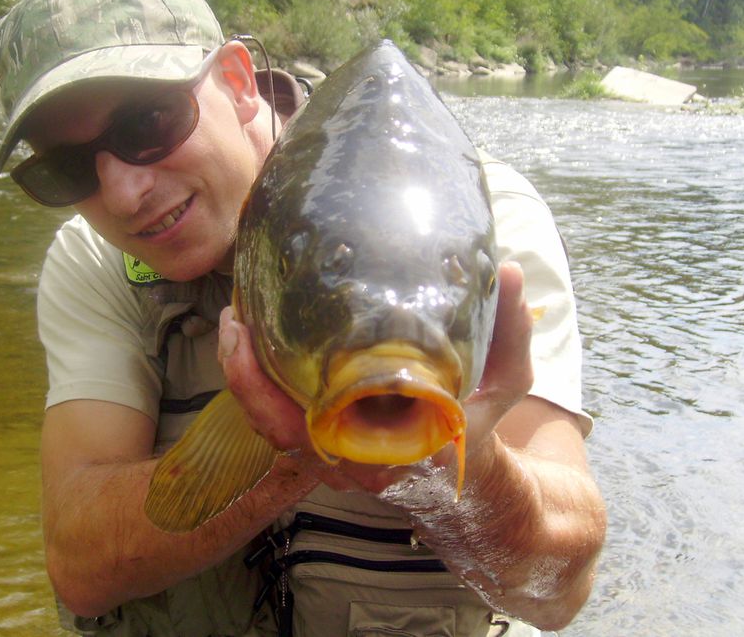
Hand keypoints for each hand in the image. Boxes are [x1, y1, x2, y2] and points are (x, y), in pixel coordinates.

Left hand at [218, 260, 534, 493]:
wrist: (470, 472)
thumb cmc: (478, 422)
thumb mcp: (506, 379)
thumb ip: (508, 328)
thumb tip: (509, 270)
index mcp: (395, 449)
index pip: (320, 431)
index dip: (272, 394)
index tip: (256, 341)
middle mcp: (356, 462)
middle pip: (280, 429)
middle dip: (245, 379)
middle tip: (235, 321)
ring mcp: (335, 460)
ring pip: (272, 430)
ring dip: (245, 380)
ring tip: (234, 322)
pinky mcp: (325, 449)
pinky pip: (279, 425)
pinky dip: (257, 388)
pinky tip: (249, 343)